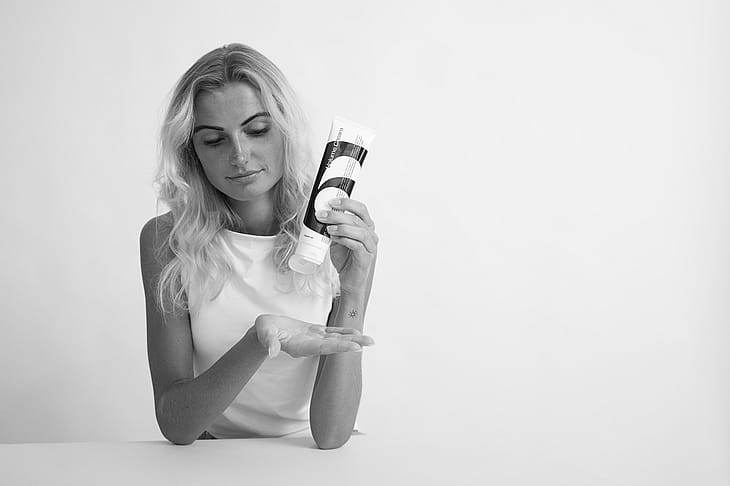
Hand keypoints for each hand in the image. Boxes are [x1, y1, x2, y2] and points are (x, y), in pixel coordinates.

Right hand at [255, 314, 374, 358]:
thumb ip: (269, 343)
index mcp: (301, 347)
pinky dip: (343, 331)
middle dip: (353, 344)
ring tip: (369, 340)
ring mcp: (314, 339)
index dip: (340, 347)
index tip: (355, 348)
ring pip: (336, 339)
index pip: (324, 348)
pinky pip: (331, 332)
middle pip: (335, 346)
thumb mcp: (264, 335)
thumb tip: (271, 352)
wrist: (264, 331)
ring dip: (352, 339)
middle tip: (371, 343)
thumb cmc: (263, 332)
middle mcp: (311, 345)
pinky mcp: (314, 331)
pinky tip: (355, 331)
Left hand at [316, 197, 378, 293]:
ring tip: (328, 228)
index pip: (360, 209)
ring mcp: (370, 246)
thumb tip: (321, 216)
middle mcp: (370, 235)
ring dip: (342, 227)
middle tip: (323, 214)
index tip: (331, 202)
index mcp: (365, 227)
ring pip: (360, 231)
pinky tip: (335, 238)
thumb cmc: (346, 259)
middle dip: (338, 215)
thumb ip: (333, 227)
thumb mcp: (337, 239)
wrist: (349, 280)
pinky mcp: (365, 257)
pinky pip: (357, 245)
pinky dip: (345, 239)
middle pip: (357, 219)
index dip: (347, 203)